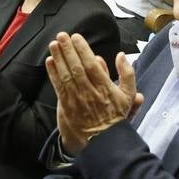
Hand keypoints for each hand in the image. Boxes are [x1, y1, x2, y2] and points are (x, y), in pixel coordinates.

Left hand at [46, 33, 142, 154]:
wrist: (103, 141)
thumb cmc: (116, 117)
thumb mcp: (129, 95)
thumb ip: (127, 74)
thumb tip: (121, 55)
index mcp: (105, 88)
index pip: (92, 65)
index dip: (83, 50)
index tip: (77, 37)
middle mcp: (90, 92)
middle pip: (77, 67)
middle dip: (68, 50)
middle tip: (62, 36)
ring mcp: (77, 100)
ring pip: (66, 75)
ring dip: (59, 58)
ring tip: (54, 44)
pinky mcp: (66, 106)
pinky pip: (59, 87)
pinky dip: (53, 73)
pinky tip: (50, 62)